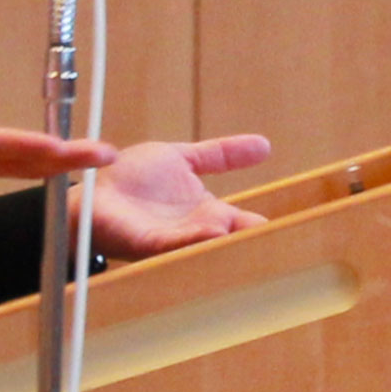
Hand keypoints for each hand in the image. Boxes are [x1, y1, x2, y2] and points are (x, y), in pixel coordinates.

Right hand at [0, 46, 116, 183]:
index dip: (24, 147)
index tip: (57, 147)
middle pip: (18, 161)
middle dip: (62, 159)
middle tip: (103, 154)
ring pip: (26, 167)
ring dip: (65, 163)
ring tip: (102, 155)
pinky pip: (23, 165)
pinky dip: (53, 162)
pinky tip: (82, 157)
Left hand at [80, 133, 275, 259]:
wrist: (91, 192)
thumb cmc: (131, 180)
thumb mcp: (183, 158)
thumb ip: (222, 154)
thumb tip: (265, 144)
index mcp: (208, 214)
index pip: (248, 225)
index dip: (268, 228)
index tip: (299, 231)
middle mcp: (195, 231)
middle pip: (233, 242)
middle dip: (255, 246)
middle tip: (284, 245)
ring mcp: (173, 240)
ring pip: (209, 246)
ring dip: (229, 243)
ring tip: (251, 236)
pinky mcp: (147, 243)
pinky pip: (174, 245)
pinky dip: (194, 239)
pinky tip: (212, 229)